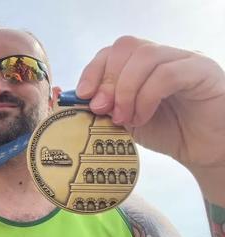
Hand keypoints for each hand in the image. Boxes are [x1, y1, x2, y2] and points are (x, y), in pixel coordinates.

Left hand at [76, 36, 224, 169]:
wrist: (204, 151)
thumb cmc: (167, 132)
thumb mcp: (126, 120)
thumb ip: (105, 107)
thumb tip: (72, 98)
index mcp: (143, 65)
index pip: (112, 51)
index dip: (93, 71)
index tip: (83, 96)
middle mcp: (163, 56)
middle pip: (126, 47)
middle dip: (107, 80)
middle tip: (102, 109)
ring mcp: (184, 60)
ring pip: (145, 57)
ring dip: (126, 90)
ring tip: (124, 118)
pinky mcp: (202, 72)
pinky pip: (167, 74)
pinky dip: (146, 96)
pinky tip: (143, 116)